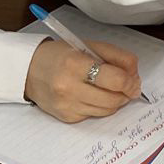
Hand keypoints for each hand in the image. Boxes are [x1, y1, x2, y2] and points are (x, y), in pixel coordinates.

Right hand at [24, 39, 140, 122]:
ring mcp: (66, 105)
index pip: (115, 80)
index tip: (134, 80)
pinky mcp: (66, 117)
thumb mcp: (90, 46)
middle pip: (114, 99)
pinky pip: (95, 115)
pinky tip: (94, 95)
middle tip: (128, 86)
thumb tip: (135, 76)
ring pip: (107, 110)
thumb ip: (118, 57)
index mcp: (75, 64)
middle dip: (126, 93)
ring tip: (112, 89)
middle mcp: (68, 87)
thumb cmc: (62, 55)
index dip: (131, 82)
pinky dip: (101, 106)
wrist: (28, 70)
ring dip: (116, 101)